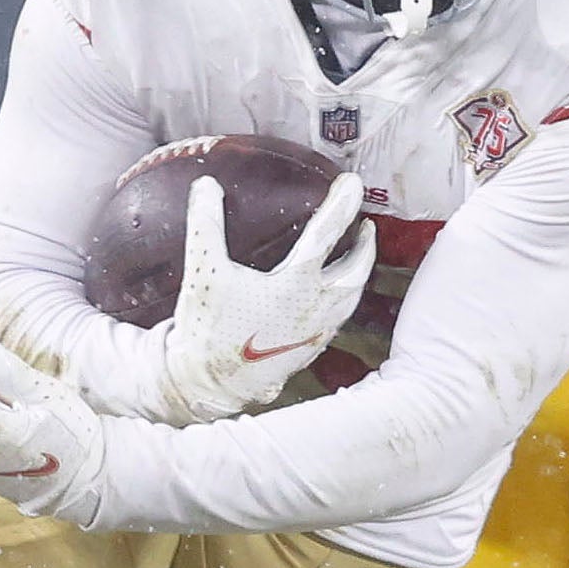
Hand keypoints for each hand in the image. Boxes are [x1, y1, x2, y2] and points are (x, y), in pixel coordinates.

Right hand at [158, 171, 371, 419]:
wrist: (209, 384)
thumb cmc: (208, 329)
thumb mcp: (203, 271)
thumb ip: (205, 225)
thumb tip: (205, 185)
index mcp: (295, 285)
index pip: (327, 234)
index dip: (341, 204)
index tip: (352, 183)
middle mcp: (315, 309)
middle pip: (355, 270)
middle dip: (364, 246)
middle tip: (365, 226)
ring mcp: (316, 332)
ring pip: (352, 298)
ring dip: (359, 273)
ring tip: (356, 257)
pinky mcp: (309, 350)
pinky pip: (338, 319)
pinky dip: (344, 299)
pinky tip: (332, 297)